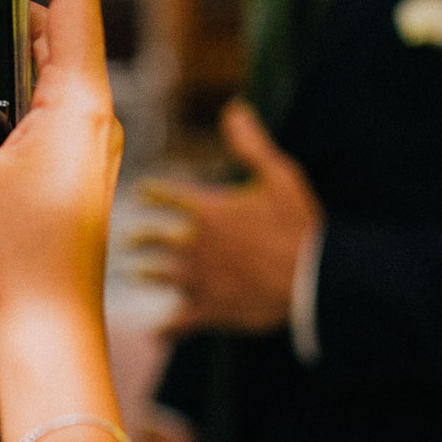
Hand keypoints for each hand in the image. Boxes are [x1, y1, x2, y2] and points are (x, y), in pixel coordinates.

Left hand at [135, 100, 320, 334]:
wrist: (312, 283)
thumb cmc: (298, 227)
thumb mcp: (281, 176)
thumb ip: (252, 144)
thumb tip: (234, 108)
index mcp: (207, 210)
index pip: (167, 195)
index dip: (151, 191)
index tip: (141, 190)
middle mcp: (193, 244)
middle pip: (152, 237)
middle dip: (140, 235)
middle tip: (129, 237)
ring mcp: (198, 279)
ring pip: (158, 275)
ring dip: (145, 273)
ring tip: (135, 271)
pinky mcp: (209, 309)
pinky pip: (180, 322)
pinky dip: (166, 329)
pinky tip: (154, 333)